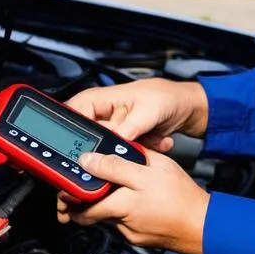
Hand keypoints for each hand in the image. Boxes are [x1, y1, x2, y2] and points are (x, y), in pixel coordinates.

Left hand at [56, 149, 208, 253]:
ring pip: (110, 217)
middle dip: (83, 204)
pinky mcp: (141, 239)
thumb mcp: (150, 168)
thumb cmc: (182, 198)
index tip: (65, 189)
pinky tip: (138, 201)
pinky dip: (126, 212)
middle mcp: (121, 223)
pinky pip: (126, 223)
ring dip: (109, 205)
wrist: (204, 225)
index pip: (81, 206)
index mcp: (120, 204)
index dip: (69, 198)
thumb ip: (117, 164)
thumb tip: (90, 160)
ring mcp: (131, 233)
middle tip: (78, 194)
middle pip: (92, 213)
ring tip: (120, 190)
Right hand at [63, 79, 207, 153]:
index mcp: (96, 100)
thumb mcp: (147, 111)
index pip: (71, 119)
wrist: (183, 107)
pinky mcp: (123, 143)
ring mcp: (112, 131)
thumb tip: (115, 142)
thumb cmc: (164, 97)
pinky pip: (123, 156)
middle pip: (87, 141)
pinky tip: (156, 139)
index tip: (87, 152)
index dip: (73, 137)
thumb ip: (129, 128)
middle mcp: (100, 116)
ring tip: (150, 138)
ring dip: (131, 150)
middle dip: (110, 149)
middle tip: (128, 147)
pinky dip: (141, 152)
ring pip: (107, 152)